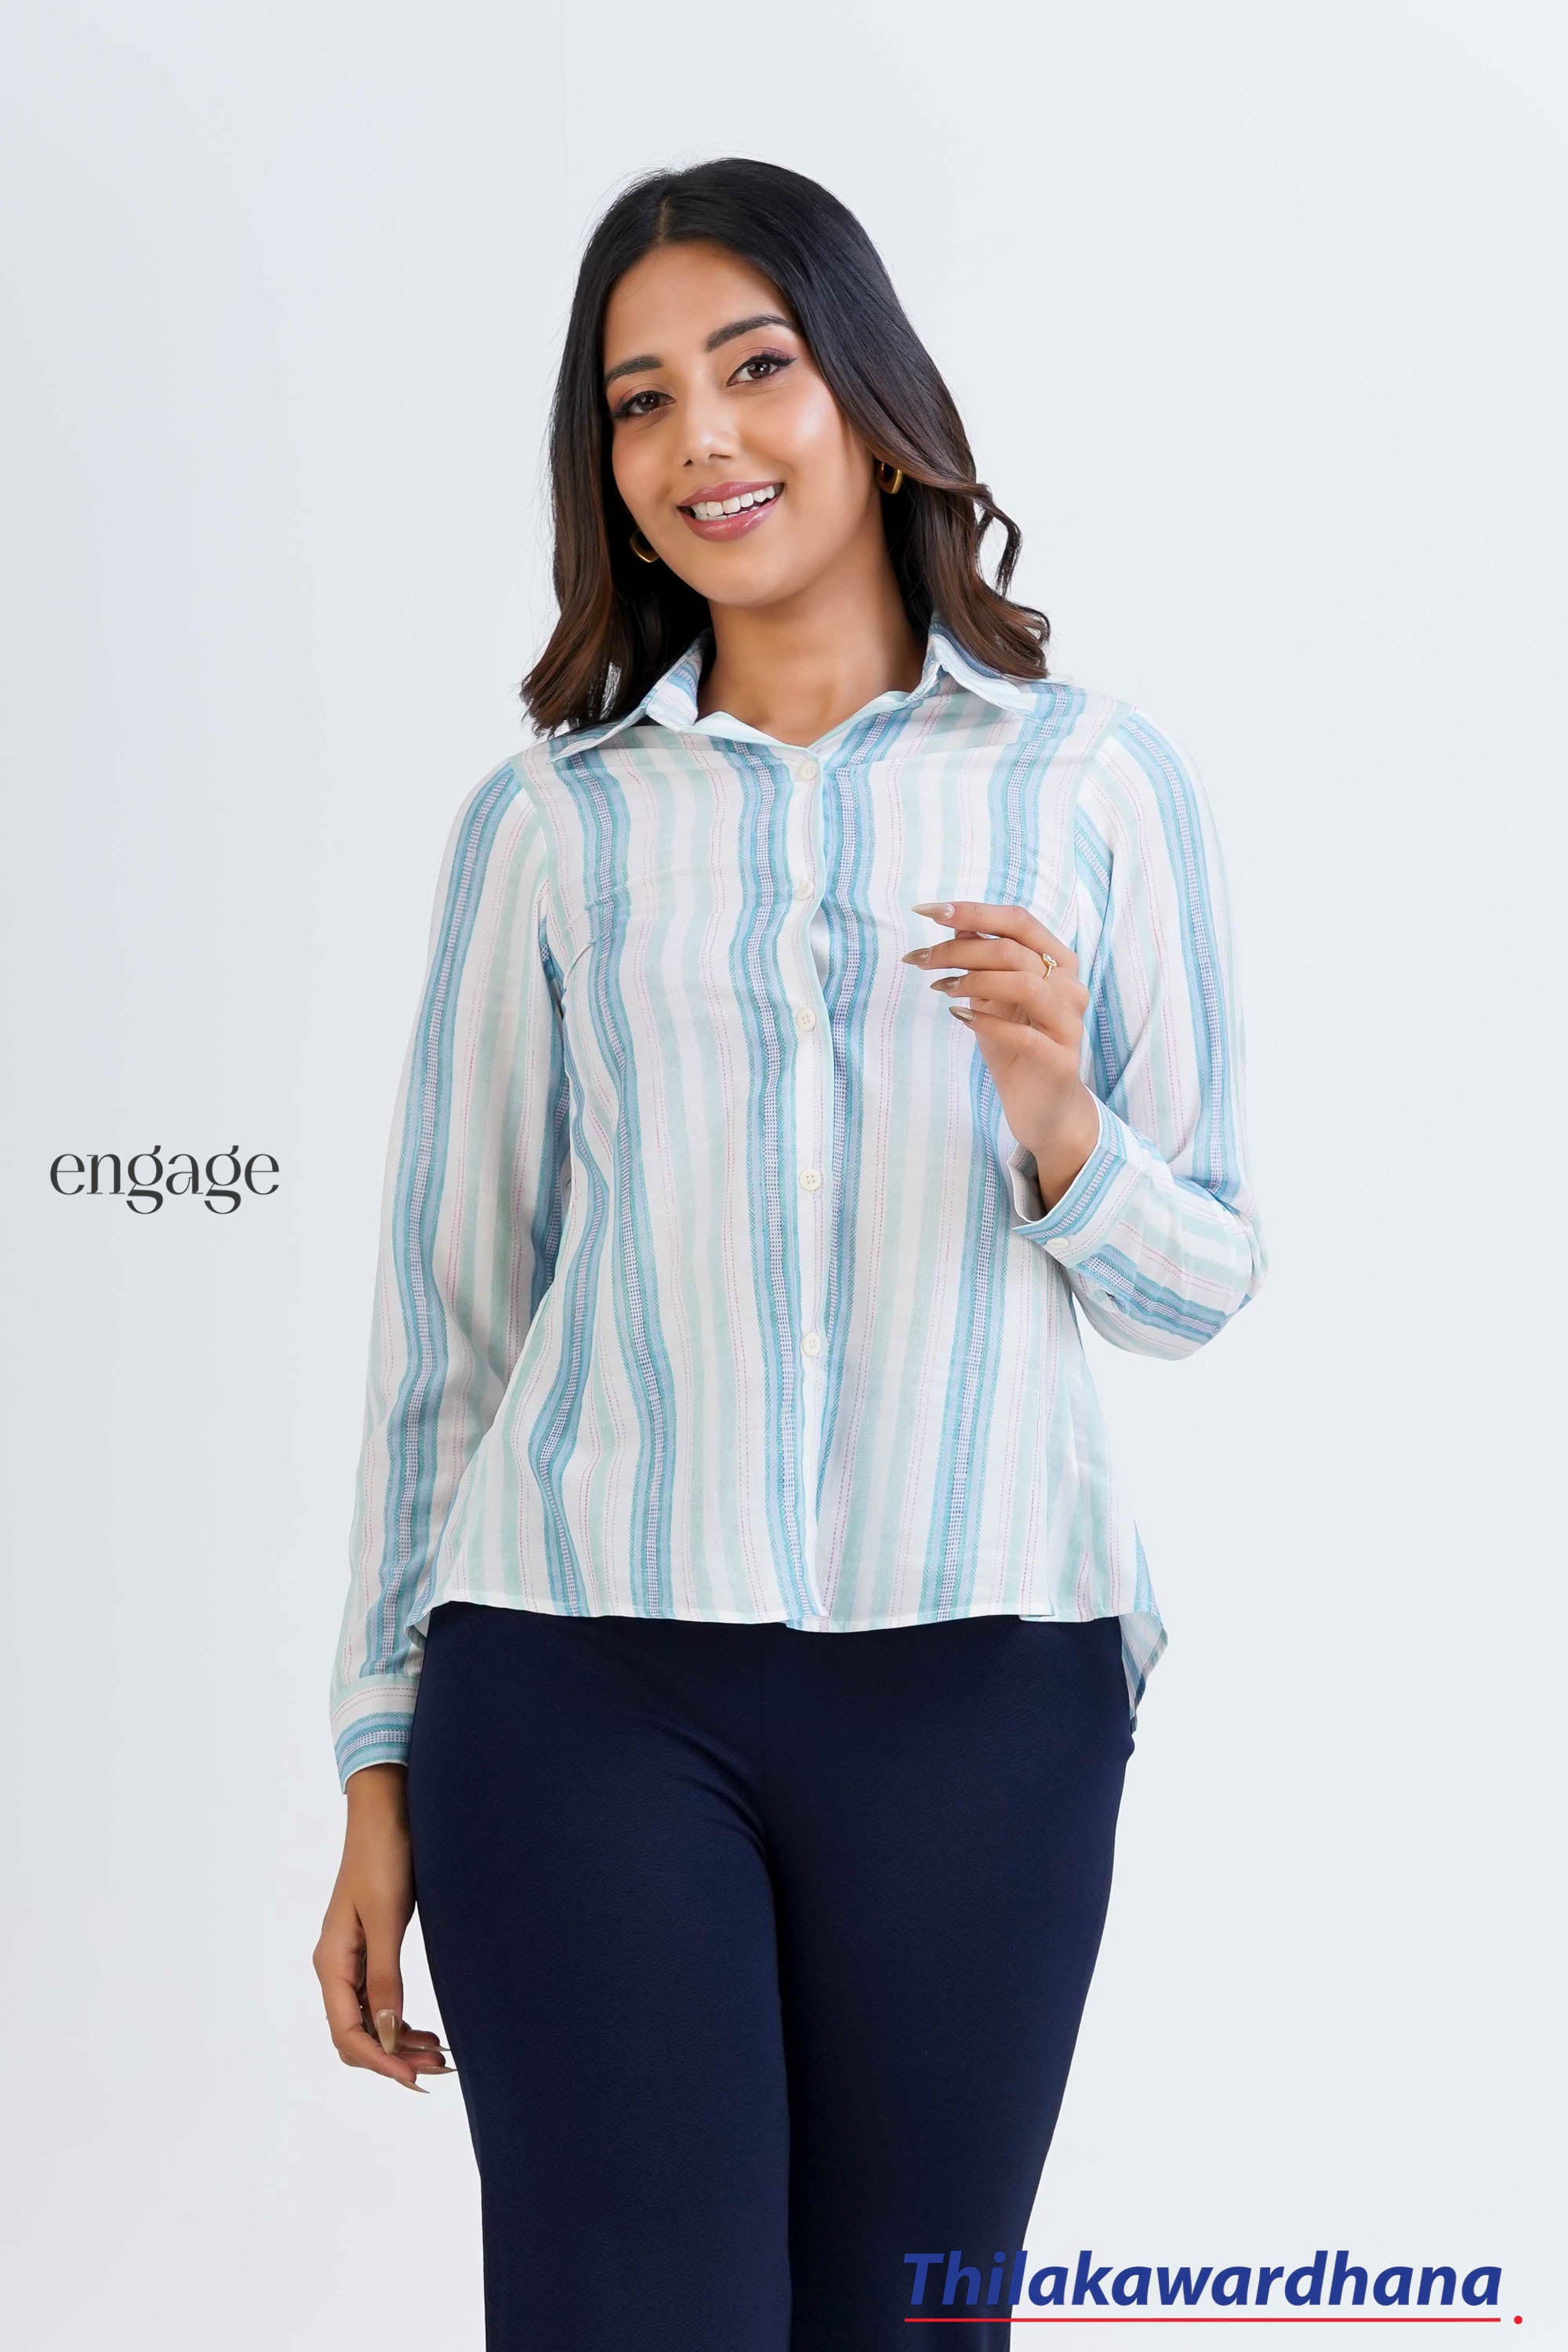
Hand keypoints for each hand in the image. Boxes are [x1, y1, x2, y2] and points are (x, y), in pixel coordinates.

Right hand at [313, 1763, 453, 2092]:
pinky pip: (378, 2001)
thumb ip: (385, 1977)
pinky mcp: (371, 1948)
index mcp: (332, 1961)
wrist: (388, 1811)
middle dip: (392, 2057)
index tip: (416, 2077)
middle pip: (355, 2034)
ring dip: (399, 2043)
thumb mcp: (387, 1918)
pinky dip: (400, 2020)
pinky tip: (427, 2029)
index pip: (347, 2032)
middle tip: (439, 2067)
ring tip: (439, 2055)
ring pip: (368, 2021)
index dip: (380, 2060)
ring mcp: (352, 1958)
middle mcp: (336, 1966)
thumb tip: (388, 2034)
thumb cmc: (384, 1856)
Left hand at [904, 899, 1100, 1209]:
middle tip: (919, 959)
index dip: (973, 911)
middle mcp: (1070, 985)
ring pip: (1023, 984)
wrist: (1040, 1105)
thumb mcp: (991, 997)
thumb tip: (955, 922)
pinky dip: (985, 1022)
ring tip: (940, 987)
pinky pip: (1023, 1032)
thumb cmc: (1014, 1043)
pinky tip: (959, 1018)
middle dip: (958, 950)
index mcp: (1058, 961)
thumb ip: (981, 960)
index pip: (1018, 920)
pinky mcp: (1062, 1058)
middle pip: (1013, 950)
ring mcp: (1069, 1022)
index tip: (927, 911)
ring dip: (973, 981)